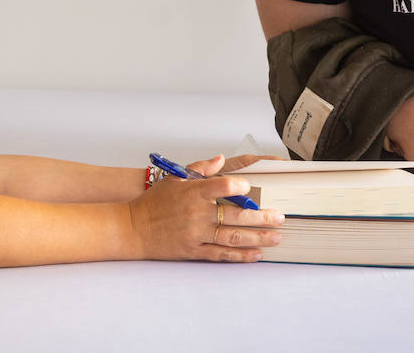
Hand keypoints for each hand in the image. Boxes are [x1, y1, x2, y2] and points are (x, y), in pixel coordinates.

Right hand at [129, 156, 283, 261]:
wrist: (133, 228)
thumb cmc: (154, 202)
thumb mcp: (174, 178)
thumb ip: (200, 168)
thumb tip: (221, 159)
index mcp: (193, 192)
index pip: (222, 186)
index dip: (241, 186)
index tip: (252, 187)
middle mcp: (197, 214)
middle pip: (235, 215)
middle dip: (262, 217)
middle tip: (280, 216)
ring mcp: (196, 234)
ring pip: (233, 237)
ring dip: (258, 237)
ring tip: (276, 236)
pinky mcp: (194, 250)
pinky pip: (222, 254)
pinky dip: (241, 255)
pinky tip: (257, 254)